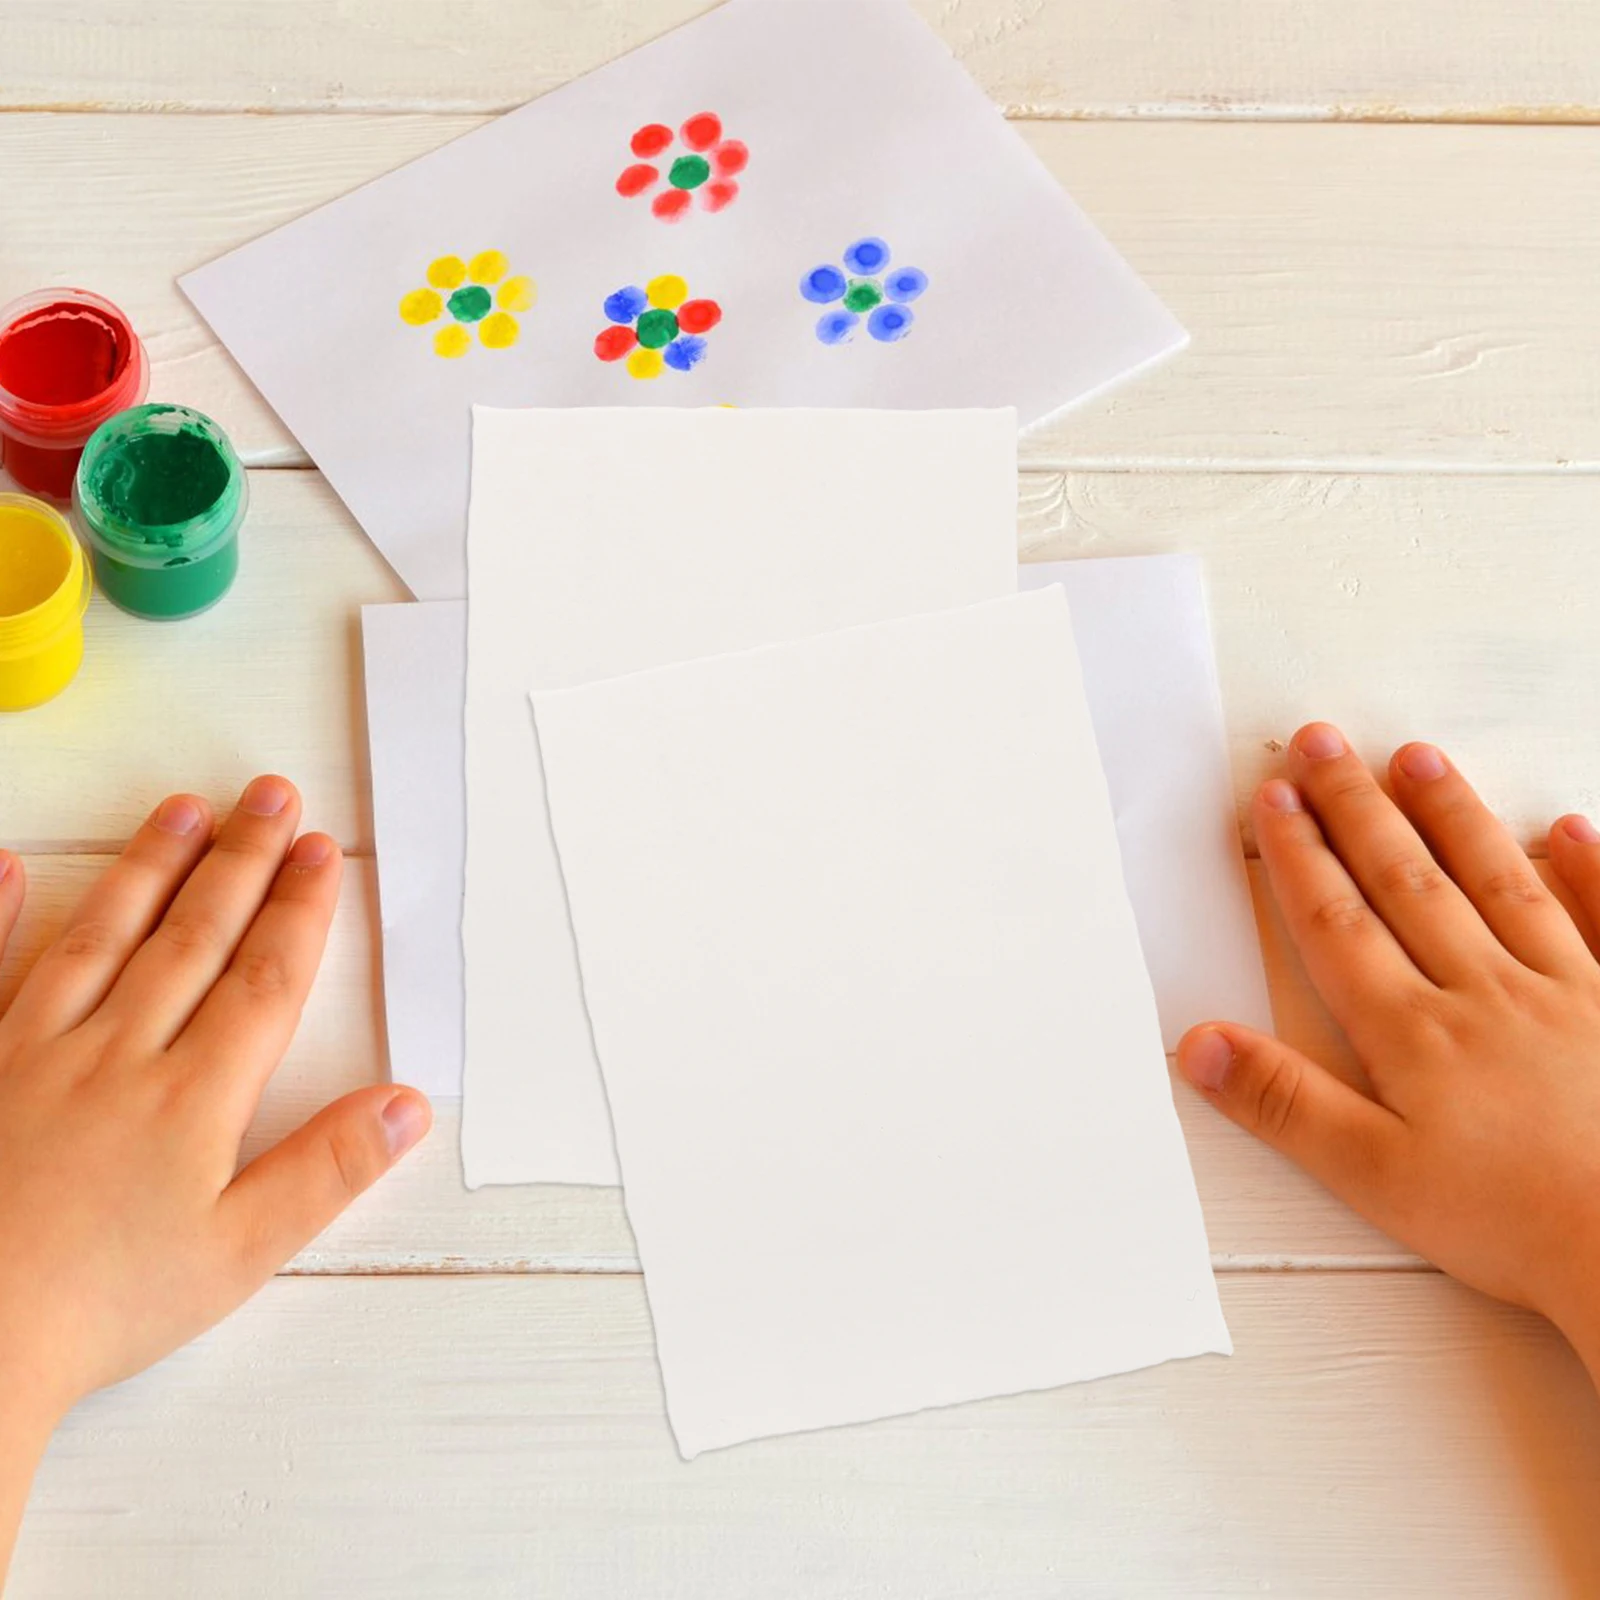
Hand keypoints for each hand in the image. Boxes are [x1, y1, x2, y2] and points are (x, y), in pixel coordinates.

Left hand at [0, 779, 430, 1443]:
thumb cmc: (100, 1303)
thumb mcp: (239, 1253)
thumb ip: (327, 1169)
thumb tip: (408, 1104)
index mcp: (192, 1095)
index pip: (263, 980)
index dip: (298, 911)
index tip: (319, 853)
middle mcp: (117, 1053)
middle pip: (194, 937)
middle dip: (241, 862)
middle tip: (271, 795)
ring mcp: (32, 1052)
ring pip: (102, 937)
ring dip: (149, 867)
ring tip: (185, 809)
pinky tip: (10, 867)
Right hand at [1178, 724, 1599, 1378]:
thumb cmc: (1516, 1222)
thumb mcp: (1375, 1179)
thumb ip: (1287, 1105)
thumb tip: (1202, 1047)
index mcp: (1413, 1032)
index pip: (1339, 923)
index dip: (1299, 855)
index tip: (1273, 798)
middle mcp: (1483, 992)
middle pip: (1405, 881)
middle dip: (1356, 808)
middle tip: (1322, 744)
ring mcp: (1566, 990)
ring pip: (1496, 882)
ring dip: (1450, 816)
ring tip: (1414, 759)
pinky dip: (1588, 869)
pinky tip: (1567, 828)